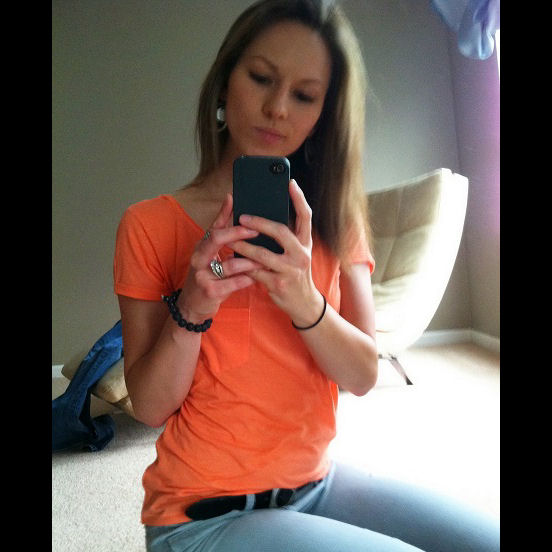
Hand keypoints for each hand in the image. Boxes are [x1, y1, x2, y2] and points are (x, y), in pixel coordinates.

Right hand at [178, 193, 261, 319]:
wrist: (192, 305)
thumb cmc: (207, 274)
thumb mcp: (210, 250)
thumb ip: (220, 226)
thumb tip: (230, 198)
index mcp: (201, 246)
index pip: (216, 227)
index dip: (232, 221)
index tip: (251, 219)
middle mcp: (198, 258)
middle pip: (217, 238)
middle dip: (239, 234)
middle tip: (258, 233)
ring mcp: (202, 275)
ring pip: (230, 264)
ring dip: (250, 261)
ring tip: (265, 260)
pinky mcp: (210, 292)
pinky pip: (233, 283)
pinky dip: (247, 279)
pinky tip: (257, 277)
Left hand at [229, 179, 323, 325]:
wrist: (304, 304)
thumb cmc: (295, 274)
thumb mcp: (297, 254)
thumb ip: (286, 238)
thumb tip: (265, 217)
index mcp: (305, 243)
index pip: (306, 217)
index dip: (299, 199)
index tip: (290, 183)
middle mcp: (301, 255)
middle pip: (281, 232)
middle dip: (260, 223)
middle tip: (243, 217)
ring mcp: (290, 270)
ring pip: (263, 254)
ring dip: (244, 246)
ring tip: (231, 239)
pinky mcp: (278, 284)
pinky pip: (256, 271)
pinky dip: (243, 265)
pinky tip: (233, 258)